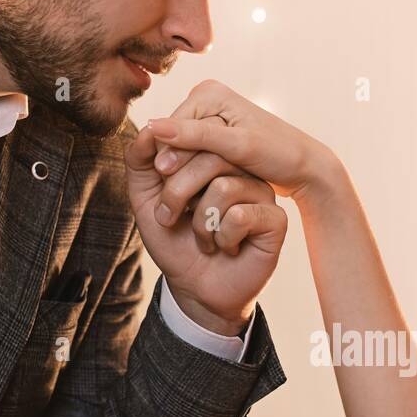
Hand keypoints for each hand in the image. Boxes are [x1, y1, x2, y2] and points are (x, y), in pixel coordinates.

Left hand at [124, 121, 287, 337]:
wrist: (195, 287)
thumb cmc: (175, 241)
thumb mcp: (145, 199)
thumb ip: (140, 162)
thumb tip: (147, 129)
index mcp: (214, 159)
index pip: (195, 137)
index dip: (170, 165)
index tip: (159, 198)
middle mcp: (242, 170)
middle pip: (211, 157)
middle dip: (177, 193)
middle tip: (168, 218)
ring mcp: (261, 193)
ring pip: (226, 187)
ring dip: (201, 223)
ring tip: (204, 239)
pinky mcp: (275, 220)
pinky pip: (242, 216)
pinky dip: (223, 238)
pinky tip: (227, 247)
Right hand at [149, 80, 342, 205]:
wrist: (305, 166)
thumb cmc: (278, 154)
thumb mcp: (238, 146)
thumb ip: (197, 136)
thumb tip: (152, 126)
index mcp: (208, 93)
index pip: (171, 126)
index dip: (167, 156)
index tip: (164, 184)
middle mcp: (206, 99)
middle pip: (174, 138)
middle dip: (174, 168)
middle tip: (168, 200)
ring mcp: (210, 117)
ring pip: (182, 150)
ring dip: (181, 175)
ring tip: (180, 203)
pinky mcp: (215, 135)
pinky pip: (193, 156)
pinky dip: (193, 175)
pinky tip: (194, 196)